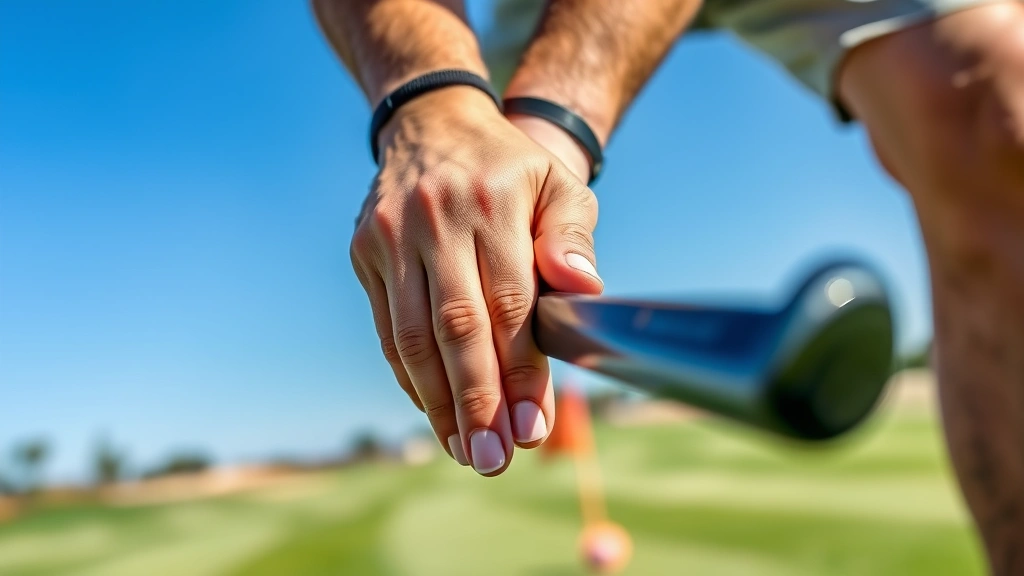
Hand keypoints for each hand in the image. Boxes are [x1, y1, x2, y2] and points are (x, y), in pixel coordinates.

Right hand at [351, 86, 602, 475]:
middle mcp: (435, 221)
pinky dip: (410, 377)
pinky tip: (435, 412)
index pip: (509, 305)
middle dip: (476, 402)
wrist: (433, 124)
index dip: (521, 372)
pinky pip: (387, 329)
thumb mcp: (558, 184)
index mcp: (491, 204)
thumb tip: (585, 290)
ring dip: (438, 403)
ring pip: (410, 337)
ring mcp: (391, 238)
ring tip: (466, 451)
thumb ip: (573, 235)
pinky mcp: (365, 253)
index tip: (533, 429)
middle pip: (454, 328)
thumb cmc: (510, 169)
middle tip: (494, 460)